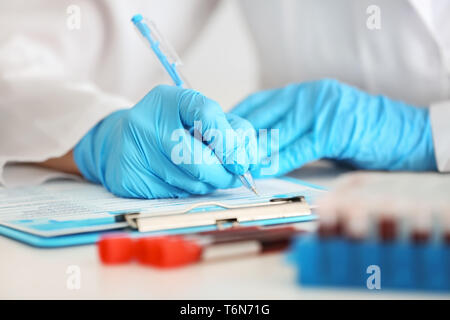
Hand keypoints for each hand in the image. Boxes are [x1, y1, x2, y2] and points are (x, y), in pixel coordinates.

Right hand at [74, 85, 256, 198]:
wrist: (118, 140)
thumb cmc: (169, 127)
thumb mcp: (197, 117)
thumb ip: (228, 130)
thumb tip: (250, 161)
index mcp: (167, 100)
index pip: (206, 114)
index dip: (230, 142)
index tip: (243, 163)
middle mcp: (145, 123)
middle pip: (198, 160)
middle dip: (224, 175)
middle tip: (234, 178)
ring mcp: (133, 152)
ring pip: (189, 183)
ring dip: (206, 184)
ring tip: (202, 173)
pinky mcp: (127, 179)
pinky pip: (172, 196)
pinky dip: (184, 192)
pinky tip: (178, 179)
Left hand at [231, 79, 436, 176]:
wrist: (401, 133)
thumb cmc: (358, 130)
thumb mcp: (318, 121)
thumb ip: (291, 128)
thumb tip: (260, 145)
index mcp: (302, 91)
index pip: (257, 102)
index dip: (234, 118)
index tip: (216, 133)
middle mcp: (307, 95)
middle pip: (261, 115)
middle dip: (236, 136)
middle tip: (217, 153)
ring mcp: (320, 110)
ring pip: (276, 132)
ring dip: (253, 151)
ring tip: (233, 165)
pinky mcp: (334, 129)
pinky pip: (298, 148)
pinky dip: (277, 161)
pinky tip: (262, 171)